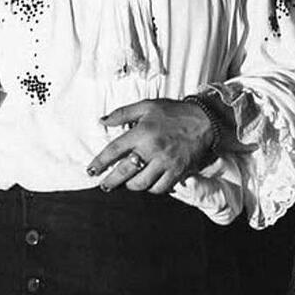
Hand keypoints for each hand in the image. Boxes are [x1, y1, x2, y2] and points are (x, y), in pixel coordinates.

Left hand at [86, 99, 217, 193]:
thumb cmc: (173, 112)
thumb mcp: (146, 106)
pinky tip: (148, 184)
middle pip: (124, 172)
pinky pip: (160, 188)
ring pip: (142, 183)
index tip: (91, 171)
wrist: (203, 120)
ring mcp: (165, 162)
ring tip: (127, 183)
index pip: (114, 150)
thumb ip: (122, 113)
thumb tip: (102, 121)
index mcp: (142, 132)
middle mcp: (152, 149)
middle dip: (111, 181)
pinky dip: (151, 188)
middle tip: (104, 185)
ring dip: (131, 185)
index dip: (100, 162)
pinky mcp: (177, 171)